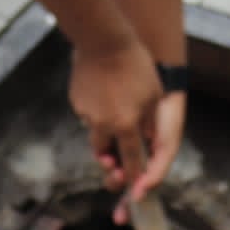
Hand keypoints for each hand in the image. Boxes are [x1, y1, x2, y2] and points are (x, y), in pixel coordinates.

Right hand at [69, 37, 163, 216]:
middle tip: (114, 163)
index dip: (134, 177)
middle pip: (105, 154)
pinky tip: (103, 91)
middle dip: (111, 160)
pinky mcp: (76, 100)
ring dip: (103, 133)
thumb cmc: (135, 65)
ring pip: (95, 132)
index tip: (135, 189)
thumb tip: (148, 142)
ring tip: (111, 116)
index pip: (131, 161)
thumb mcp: (153, 95)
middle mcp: (104, 123)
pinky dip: (95, 109)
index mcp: (125, 124)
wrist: (104, 40)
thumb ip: (150, 123)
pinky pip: (87, 112)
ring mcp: (86, 112)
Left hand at [98, 89, 185, 221]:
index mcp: (150, 161)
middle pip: (119, 179)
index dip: (128, 205)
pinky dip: (100, 150)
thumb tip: (140, 193)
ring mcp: (120, 140)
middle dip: (115, 182)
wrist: (157, 77)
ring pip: (109, 163)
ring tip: (108, 162)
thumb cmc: (167, 112)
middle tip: (115, 176)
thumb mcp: (167, 143)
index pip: (136, 189)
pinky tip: (102, 151)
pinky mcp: (107, 125)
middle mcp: (134, 153)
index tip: (120, 218)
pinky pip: (100, 144)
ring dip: (107, 168)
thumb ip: (157, 170)